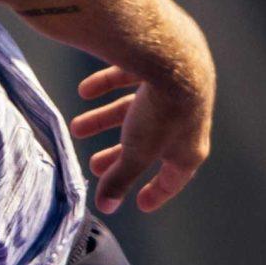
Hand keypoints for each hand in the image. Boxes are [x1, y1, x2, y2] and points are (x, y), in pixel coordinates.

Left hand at [68, 60, 211, 214]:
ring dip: (105, 119)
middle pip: (148, 143)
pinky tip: (85, 90)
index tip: (141, 203)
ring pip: (135, 110)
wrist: (172, 57)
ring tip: (77, 128)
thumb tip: (105, 207)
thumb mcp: (137, 152)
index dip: (156, 192)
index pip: (174, 178)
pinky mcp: (159, 64)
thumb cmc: (161, 113)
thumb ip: (120, 179)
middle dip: (120, 155)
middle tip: (94, 164)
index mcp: (188, 147)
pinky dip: (107, 84)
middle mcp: (185, 120)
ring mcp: (173, 90)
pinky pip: (130, 76)